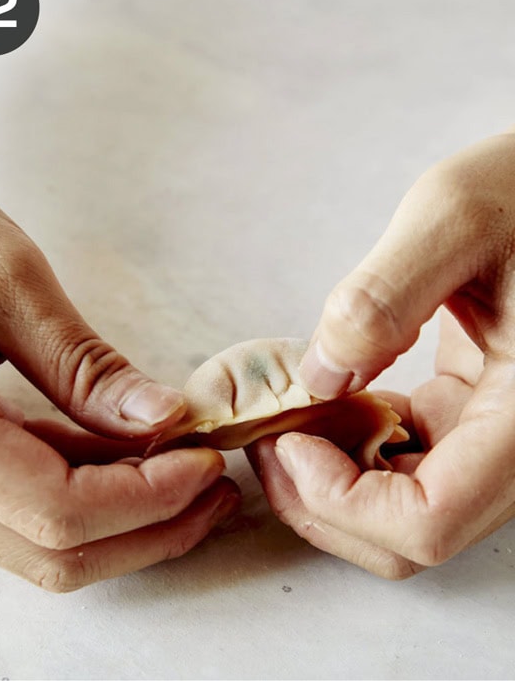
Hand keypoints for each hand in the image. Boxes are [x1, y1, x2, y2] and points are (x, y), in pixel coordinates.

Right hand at [0, 162, 239, 589]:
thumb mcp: (5, 280)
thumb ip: (83, 365)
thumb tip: (164, 419)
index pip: (57, 510)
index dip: (147, 497)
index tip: (207, 460)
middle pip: (51, 547)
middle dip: (148, 525)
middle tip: (216, 485)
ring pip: (38, 537)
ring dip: (125, 516)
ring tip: (193, 474)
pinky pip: (21, 499)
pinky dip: (88, 488)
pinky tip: (137, 458)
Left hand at [248, 129, 514, 577]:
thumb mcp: (456, 218)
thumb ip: (384, 297)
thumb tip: (320, 377)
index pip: (429, 521)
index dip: (342, 501)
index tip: (287, 438)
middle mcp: (514, 443)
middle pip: (406, 535)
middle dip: (318, 497)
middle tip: (263, 435)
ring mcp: (490, 436)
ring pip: (399, 508)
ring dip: (327, 476)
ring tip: (281, 415)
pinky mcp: (468, 415)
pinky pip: (402, 461)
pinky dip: (349, 444)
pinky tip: (320, 397)